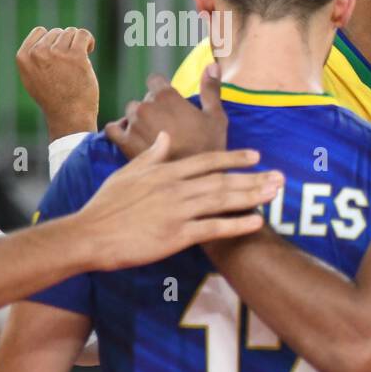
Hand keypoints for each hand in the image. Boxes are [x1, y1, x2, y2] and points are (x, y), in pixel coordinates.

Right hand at [16, 26, 100, 140]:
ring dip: (78, 44)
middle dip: (66, 44)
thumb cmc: (53, 99)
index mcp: (23, 56)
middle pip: (57, 32)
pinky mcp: (75, 56)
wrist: (69, 115)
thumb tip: (42, 41)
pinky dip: (88, 40)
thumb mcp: (32, 78)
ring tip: (79, 60)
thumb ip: (33, 59)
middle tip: (72, 63)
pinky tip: (89, 50)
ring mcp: (56, 53)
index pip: (40, 32)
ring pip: (71, 33)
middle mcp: (38, 53)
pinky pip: (83, 35)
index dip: (52, 40)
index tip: (60, 53)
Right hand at [76, 132, 281, 270]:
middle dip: (254, 178)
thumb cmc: (107, 205)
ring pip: (222, 201)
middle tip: (281, 176)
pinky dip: (236, 224)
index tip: (256, 156)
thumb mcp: (127, 173)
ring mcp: (177, 211)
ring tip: (275, 194)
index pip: (206, 161)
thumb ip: (150, 155)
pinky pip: (213, 228)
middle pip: (222, 180)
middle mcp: (175, 188)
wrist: (89, 234)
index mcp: (165, 172)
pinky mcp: (176, 235)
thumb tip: (163, 136)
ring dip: (252, 196)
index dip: (234, 158)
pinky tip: (256, 221)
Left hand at [105, 64, 226, 160]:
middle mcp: (146, 106)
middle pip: (144, 99)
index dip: (163, 90)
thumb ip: (211, 89)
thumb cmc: (209, 146)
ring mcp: (133, 123)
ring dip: (139, 120)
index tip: (172, 103)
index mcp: (166, 96)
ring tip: (153, 136)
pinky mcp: (124, 141)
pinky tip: (133, 138)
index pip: (155, 80)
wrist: (193, 178)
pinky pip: (113, 129)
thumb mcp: (216, 117)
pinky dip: (121, 131)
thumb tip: (212, 64)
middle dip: (154, 109)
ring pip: (130, 114)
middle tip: (168, 127)